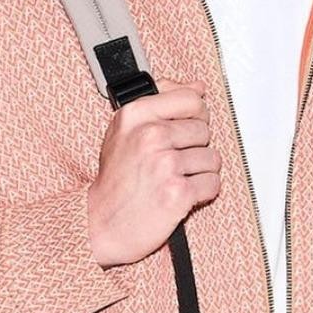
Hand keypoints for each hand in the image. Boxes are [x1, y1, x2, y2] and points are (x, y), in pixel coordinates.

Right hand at [86, 82, 221, 267]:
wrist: (100, 225)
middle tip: (173, 163)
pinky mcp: (178, 193)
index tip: (187, 127)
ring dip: (200, 172)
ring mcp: (165, 165)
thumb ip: (159, 102)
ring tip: (176, 180)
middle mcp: (150, 136)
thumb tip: (197, 87)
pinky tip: (181, 195)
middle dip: (195, 148)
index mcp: (135, 115)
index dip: (195, 115)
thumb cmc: (114, 181)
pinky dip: (202, 193)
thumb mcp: (124, 131)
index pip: (190, 99)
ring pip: (212, 158)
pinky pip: (212, 184)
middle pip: (203, 130)